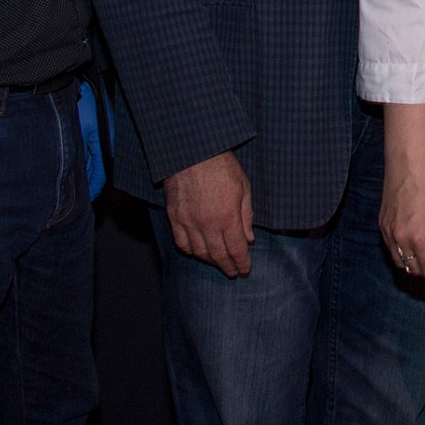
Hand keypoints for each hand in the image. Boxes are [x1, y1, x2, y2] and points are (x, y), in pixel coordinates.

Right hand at [165, 151, 253, 276]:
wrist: (193, 152)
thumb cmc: (222, 166)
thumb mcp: (244, 188)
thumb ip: (247, 216)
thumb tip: (249, 239)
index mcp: (227, 217)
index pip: (236, 249)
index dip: (242, 263)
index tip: (245, 270)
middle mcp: (207, 224)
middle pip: (218, 255)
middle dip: (227, 266)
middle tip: (233, 273)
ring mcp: (188, 222)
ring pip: (199, 252)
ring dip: (210, 261)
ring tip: (218, 263)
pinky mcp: (174, 217)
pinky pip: (181, 242)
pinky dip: (190, 251)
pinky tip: (197, 252)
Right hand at [380, 103, 424, 279]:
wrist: (408, 164)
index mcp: (418, 237)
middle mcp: (399, 239)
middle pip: (413, 270)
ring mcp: (387, 232)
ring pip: (400, 262)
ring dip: (414, 266)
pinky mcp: (381, 225)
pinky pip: (391, 249)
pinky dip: (403, 254)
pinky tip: (414, 247)